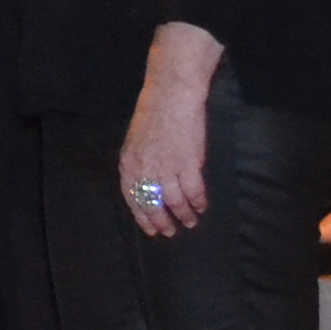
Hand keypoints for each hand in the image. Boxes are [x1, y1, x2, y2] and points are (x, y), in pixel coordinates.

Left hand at [120, 66, 211, 236]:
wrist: (171, 97)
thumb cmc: (153, 115)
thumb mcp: (135, 142)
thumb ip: (139, 164)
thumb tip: (148, 185)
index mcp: (128, 164)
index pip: (132, 198)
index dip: (142, 217)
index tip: (150, 230)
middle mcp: (144, 170)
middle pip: (152, 205)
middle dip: (161, 221)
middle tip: (169, 232)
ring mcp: (166, 169)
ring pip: (175, 202)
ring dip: (184, 215)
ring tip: (190, 222)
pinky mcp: (188, 165)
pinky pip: (194, 192)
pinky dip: (199, 202)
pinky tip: (202, 207)